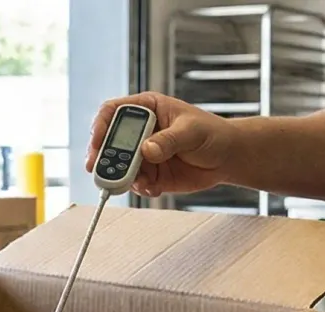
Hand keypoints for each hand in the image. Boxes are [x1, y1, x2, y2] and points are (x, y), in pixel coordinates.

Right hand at [85, 92, 239, 196]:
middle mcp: (141, 132)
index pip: (112, 112)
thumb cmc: (212, 133)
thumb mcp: (191, 131)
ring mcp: (144, 155)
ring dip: (123, 177)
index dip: (100, 126)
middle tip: (104, 172)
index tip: (97, 143)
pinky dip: (141, 188)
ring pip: (120, 166)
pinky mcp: (151, 174)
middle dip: (105, 158)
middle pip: (110, 143)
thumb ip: (169, 140)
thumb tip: (147, 150)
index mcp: (147, 109)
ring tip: (137, 183)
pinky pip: (137, 183)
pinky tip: (154, 188)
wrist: (228, 157)